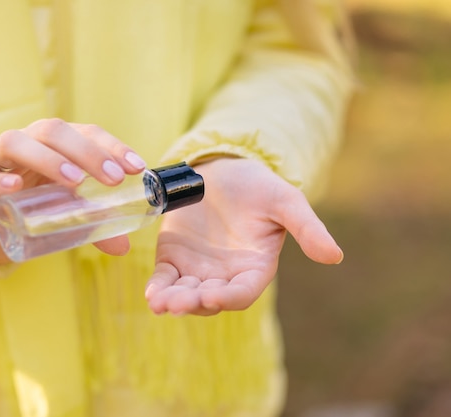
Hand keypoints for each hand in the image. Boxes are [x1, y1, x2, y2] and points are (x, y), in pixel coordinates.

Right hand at [0, 118, 146, 263]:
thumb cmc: (36, 209)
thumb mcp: (70, 214)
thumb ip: (95, 225)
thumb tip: (123, 247)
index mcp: (55, 144)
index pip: (86, 133)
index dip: (111, 146)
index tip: (136, 168)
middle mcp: (28, 144)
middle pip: (53, 131)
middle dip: (87, 152)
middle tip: (113, 179)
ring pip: (16, 143)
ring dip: (49, 159)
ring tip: (75, 181)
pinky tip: (15, 185)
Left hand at [145, 158, 342, 314]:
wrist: (223, 170)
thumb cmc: (259, 186)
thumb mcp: (286, 202)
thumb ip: (307, 229)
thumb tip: (335, 256)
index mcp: (254, 268)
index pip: (243, 292)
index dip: (229, 297)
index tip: (213, 296)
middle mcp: (225, 276)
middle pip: (209, 298)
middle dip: (193, 302)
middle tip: (177, 304)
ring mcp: (198, 270)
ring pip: (185, 293)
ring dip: (172, 300)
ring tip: (159, 302)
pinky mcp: (174, 259)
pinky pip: (165, 278)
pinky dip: (158, 287)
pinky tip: (151, 293)